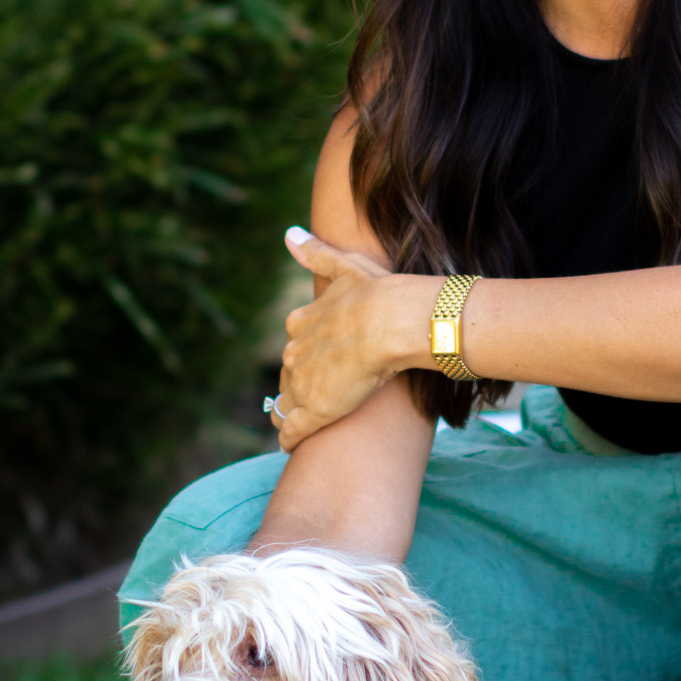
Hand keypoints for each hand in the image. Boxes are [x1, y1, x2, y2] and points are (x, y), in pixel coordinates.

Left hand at [270, 227, 431, 451]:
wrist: (393, 322)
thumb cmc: (378, 293)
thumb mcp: (345, 265)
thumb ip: (315, 253)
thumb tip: (289, 233)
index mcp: (302, 323)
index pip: (296, 346)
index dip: (306, 357)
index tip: (314, 366)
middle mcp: (296, 353)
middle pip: (289, 375)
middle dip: (298, 385)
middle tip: (311, 398)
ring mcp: (302, 383)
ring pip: (287, 403)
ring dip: (291, 413)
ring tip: (295, 425)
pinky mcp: (313, 410)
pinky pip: (292, 430)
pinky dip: (289, 438)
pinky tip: (289, 447)